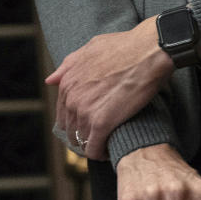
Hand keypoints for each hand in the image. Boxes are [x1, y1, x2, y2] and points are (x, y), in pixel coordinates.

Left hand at [45, 17, 173, 158]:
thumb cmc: (126, 46)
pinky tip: (110, 150)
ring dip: (94, 142)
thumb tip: (50, 80)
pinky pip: (94, 149)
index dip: (77, 119)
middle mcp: (72, 98)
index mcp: (68, 82)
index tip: (92, 120)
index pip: (63, 113)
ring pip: (82, 140)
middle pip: (71, 129)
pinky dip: (100, 153)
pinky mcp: (102, 123)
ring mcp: (85, 111)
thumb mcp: (91, 48)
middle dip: (84, 132)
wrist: (150, 50)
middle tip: (102, 131)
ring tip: (108, 140)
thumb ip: (69, 65)